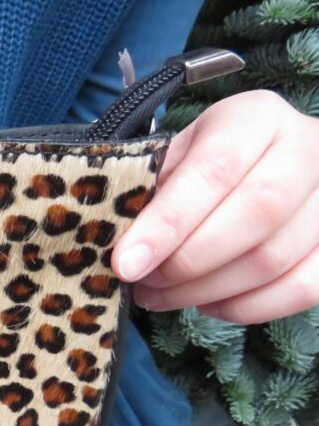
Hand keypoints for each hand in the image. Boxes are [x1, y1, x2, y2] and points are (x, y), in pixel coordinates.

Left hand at [111, 90, 318, 323]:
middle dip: (187, 262)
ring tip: (162, 296)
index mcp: (256, 117)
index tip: (125, 264)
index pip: (216, 168)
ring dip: (207, 291)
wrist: (263, 167)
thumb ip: (153, 193)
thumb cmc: (203, 167)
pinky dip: (247, 308)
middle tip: (144, 283)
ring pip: (275, 259)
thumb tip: (125, 252)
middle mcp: (308, 148)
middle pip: (256, 214)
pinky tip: (208, 303)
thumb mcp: (174, 160)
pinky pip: (302, 289)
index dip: (168, 223)